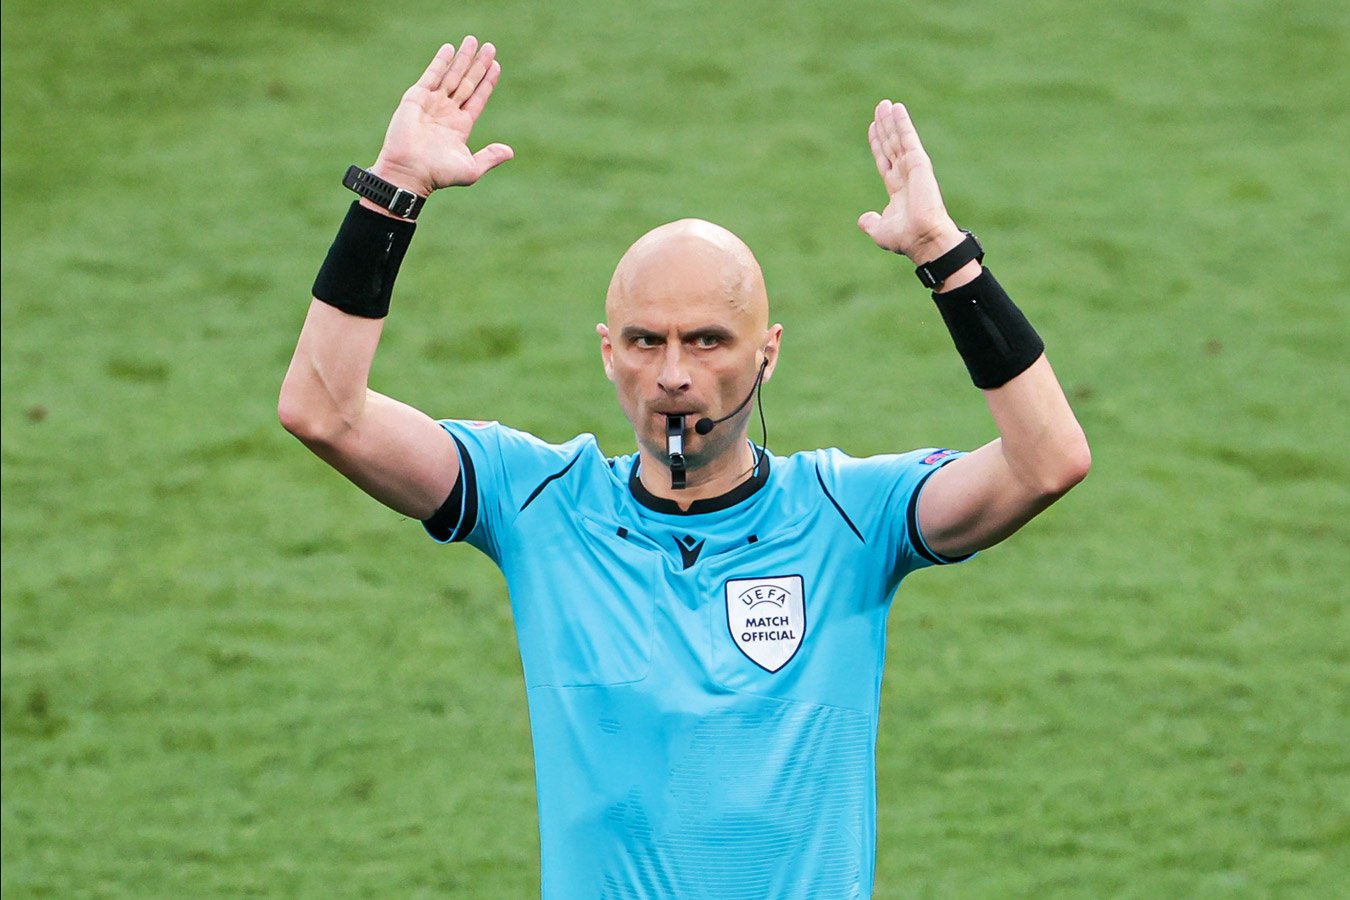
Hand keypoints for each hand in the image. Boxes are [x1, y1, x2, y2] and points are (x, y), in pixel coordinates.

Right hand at [369, 38, 513, 196]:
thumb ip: (490, 157)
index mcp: (461, 126)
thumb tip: (510, 152)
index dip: (487, 82)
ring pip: (452, 75)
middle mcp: (447, 112)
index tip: (496, 65)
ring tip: (473, 41)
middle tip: (490, 47)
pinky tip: (450, 48)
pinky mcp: (416, 98)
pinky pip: (431, 75)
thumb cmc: (438, 174)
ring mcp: (432, 103)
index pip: (477, 98)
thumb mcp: (471, 169)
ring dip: (462, 58)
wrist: (409, 172)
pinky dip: (440, 61)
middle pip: (467, 82)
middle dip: (478, 65)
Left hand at [857, 100, 962, 263]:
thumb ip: (871, 222)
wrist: (922, 238)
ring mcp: (912, 167)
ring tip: (884, 103)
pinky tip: (897, 108)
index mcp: (897, 188)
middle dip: (884, 126)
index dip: (877, 144)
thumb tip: (863, 220)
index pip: (884, 160)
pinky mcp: (919, 162)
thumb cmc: (905, 238)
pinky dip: (902, 123)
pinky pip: (908, 138)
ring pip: (897, 138)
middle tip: (879, 107)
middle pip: (891, 145)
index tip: (873, 128)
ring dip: (891, 120)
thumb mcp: (880, 231)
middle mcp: (905, 175)